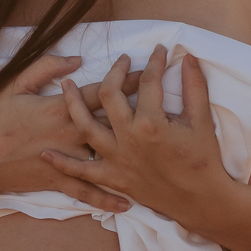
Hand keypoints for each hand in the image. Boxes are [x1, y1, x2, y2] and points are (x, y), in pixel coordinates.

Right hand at [0, 51, 140, 221]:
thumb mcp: (13, 84)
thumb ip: (46, 68)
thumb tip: (76, 61)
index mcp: (59, 108)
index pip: (102, 91)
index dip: (126, 79)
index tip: (147, 68)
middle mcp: (68, 135)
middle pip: (112, 122)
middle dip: (139, 112)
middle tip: (165, 106)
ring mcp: (64, 160)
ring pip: (105, 157)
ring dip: (130, 153)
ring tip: (157, 150)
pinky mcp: (56, 182)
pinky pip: (86, 192)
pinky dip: (106, 200)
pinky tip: (127, 203)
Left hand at [41, 44, 237, 227]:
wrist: (200, 200)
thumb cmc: (203, 160)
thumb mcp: (202, 120)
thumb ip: (195, 86)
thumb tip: (188, 56)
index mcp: (150, 122)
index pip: (147, 82)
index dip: (154, 62)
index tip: (159, 50)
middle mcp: (127, 138)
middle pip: (109, 94)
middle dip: (115, 72)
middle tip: (122, 60)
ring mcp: (116, 159)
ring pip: (85, 126)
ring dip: (72, 104)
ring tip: (65, 85)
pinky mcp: (113, 178)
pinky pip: (81, 172)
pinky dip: (63, 163)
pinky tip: (47, 154)